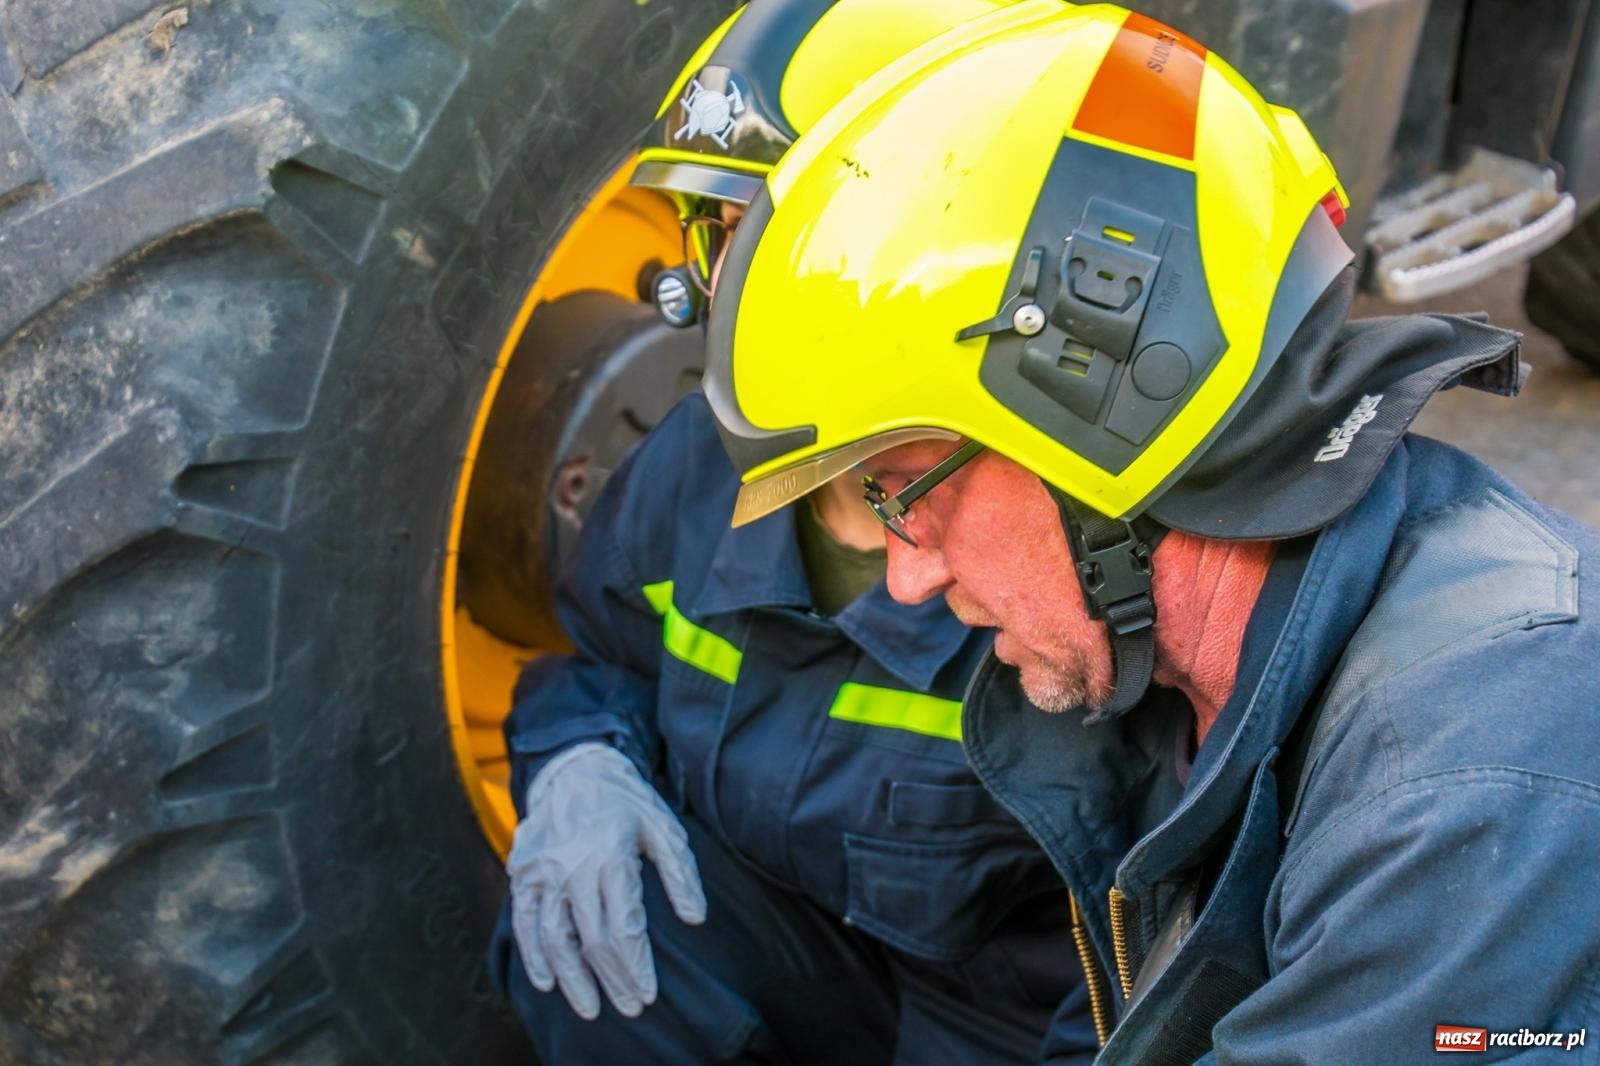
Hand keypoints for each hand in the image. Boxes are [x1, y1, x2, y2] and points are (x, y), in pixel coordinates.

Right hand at [506, 743, 705, 1019]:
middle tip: (629, 1007)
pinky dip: (533, 956)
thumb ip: (681, 873)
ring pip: (554, 939)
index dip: (636, 967)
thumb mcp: (665, 826)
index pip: (624, 927)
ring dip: (572, 979)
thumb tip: (695, 918)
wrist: (573, 766)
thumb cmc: (627, 800)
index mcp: (611, 855)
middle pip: (592, 939)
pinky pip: (524, 922)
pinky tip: (547, 981)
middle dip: (612, 980)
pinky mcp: (522, 873)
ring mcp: (543, 871)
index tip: (648, 993)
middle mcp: (573, 866)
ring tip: (589, 1007)